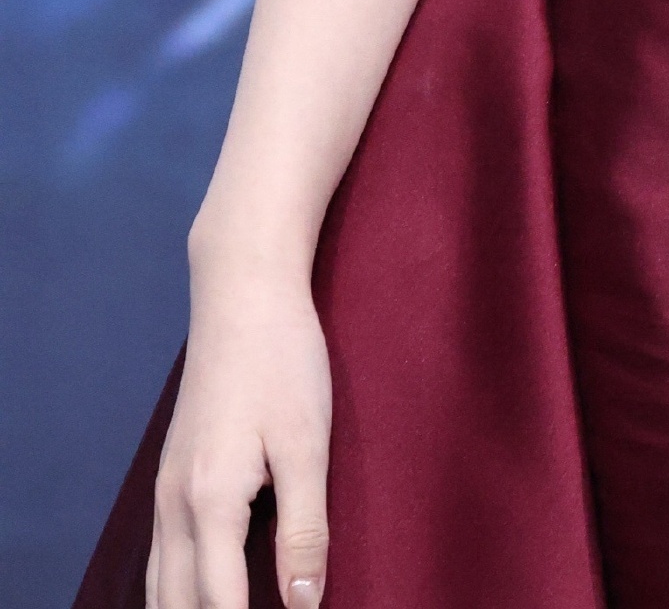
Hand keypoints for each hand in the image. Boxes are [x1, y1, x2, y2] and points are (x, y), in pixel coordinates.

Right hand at [146, 270, 330, 608]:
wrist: (242, 293)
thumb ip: (306, 529)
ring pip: (159, 584)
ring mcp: (165, 489)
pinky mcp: (170, 475)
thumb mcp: (308, 443)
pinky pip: (160, 555)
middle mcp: (174, 505)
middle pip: (177, 605)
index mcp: (210, 502)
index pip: (220, 606)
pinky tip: (202, 591)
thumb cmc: (283, 360)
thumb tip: (306, 605)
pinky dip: (175, 588)